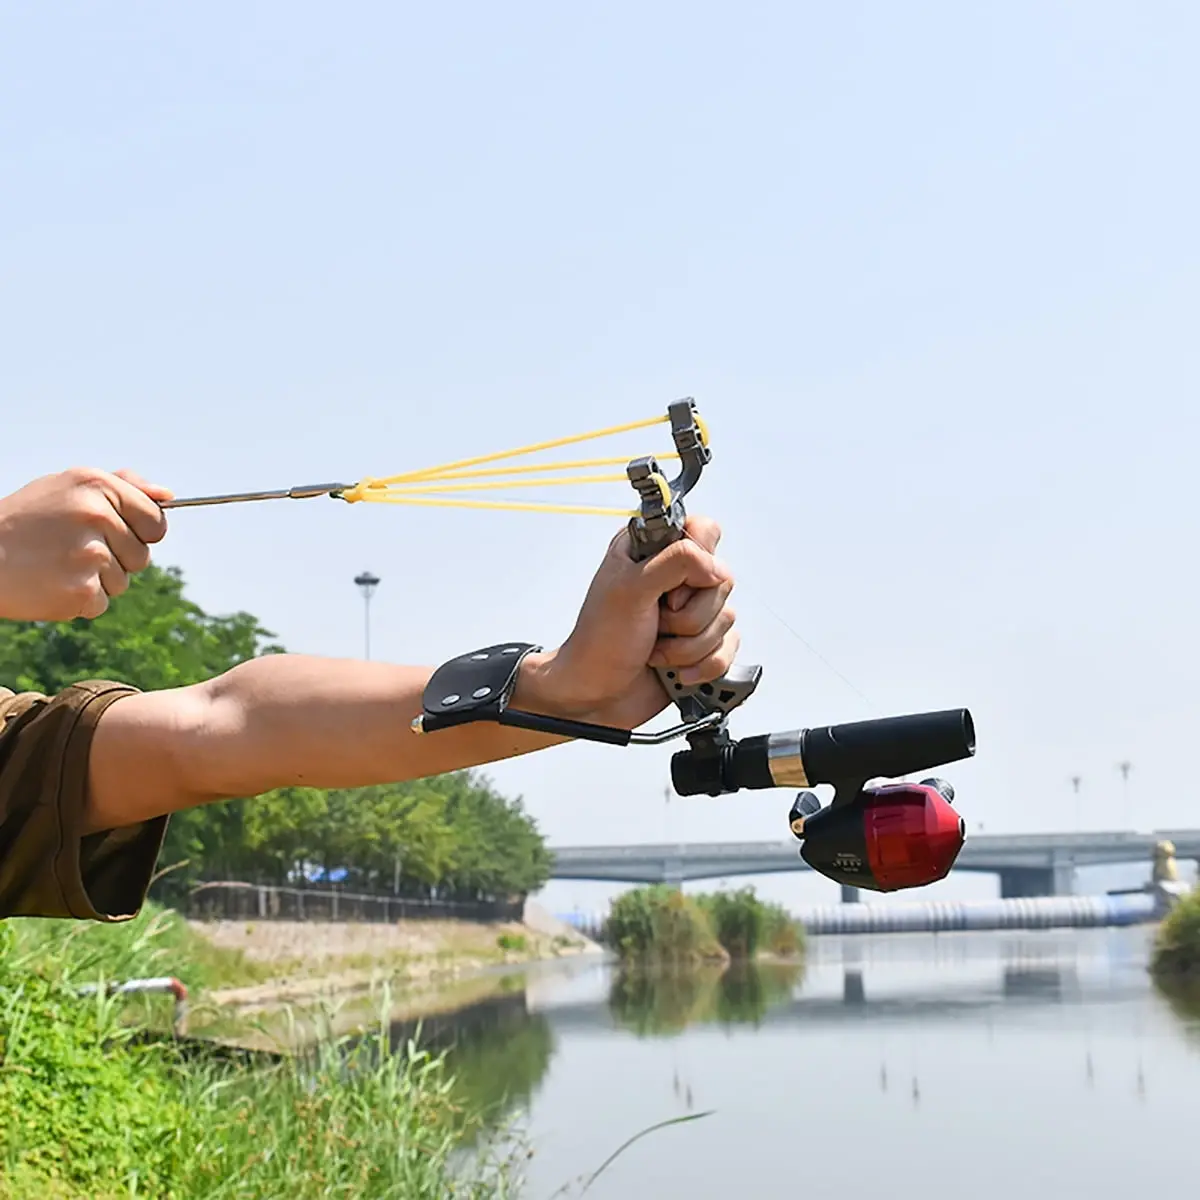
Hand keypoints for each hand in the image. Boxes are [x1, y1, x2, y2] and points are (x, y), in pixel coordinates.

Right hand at [0, 468, 172, 620]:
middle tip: (70, 549)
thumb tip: (168, 496)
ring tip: (56, 564)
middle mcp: (97, 516)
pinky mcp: (81, 590)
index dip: (140, 533)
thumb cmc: (26, 521)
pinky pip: (101, 602)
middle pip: (142, 555)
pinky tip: (50, 583)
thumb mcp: (69, 486)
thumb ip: (123, 486)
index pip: (156, 522)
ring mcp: (90, 554)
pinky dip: (79, 600)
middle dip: (115, 557)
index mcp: (98, 486)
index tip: (114, 534)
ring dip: (96, 579)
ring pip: (123, 581)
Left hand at [516, 515, 738, 729]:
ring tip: (656, 649)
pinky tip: (674, 670)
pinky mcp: (702, 643)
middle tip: (655, 623)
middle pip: (721, 580)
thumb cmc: (600, 641)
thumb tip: (715, 566)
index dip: (696, 561)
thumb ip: (676, 562)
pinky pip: (728, 648)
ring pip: (726, 618)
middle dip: (687, 616)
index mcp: (653, 550)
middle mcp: (675, 577)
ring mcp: (691, 612)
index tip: (669, 589)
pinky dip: (701, 665)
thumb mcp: (630, 589)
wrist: (596, 695)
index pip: (704, 530)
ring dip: (688, 645)